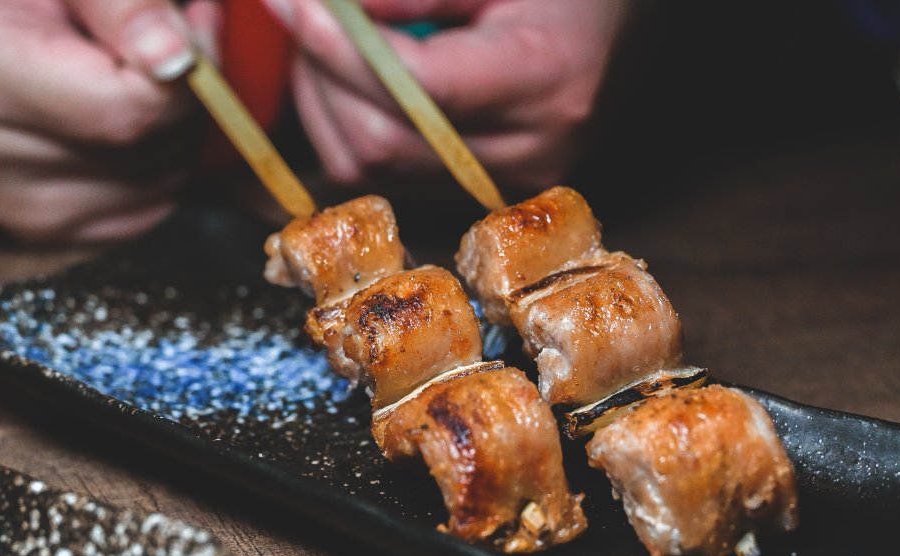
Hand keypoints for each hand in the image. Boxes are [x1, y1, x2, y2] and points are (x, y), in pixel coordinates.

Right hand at [0, 0, 219, 242]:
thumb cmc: (4, 5)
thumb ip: (120, 4)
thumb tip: (175, 57)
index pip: (131, 110)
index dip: (186, 66)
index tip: (195, 23)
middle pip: (150, 148)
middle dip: (186, 93)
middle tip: (177, 42)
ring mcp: (21, 204)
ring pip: (161, 183)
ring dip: (177, 130)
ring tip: (147, 78)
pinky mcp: (45, 229)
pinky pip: (145, 211)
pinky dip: (159, 169)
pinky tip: (135, 124)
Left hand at [264, 0, 626, 197]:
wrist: (609, 28)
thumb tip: (338, 8)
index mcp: (548, 77)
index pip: (419, 85)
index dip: (340, 47)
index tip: (289, 0)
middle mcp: (532, 149)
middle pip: (384, 140)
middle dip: (320, 75)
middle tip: (300, 11)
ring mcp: (508, 182)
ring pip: (372, 166)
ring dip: (324, 101)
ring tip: (324, 39)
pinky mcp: (482, 193)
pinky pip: (385, 175)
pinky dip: (346, 125)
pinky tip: (349, 79)